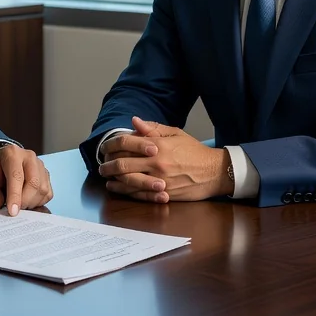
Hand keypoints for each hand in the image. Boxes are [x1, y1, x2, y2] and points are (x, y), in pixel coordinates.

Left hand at [0, 144, 52, 215]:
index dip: (15, 196)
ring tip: (18, 204)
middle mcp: (29, 156)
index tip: (12, 212)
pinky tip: (26, 201)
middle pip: (34, 183)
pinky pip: (47, 193)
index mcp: (11, 153)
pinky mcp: (46, 175)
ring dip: (31, 203)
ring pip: (42, 189)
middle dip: (24, 201)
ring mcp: (40, 165)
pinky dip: (38, 202)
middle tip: (13, 210)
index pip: (16, 176)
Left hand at [99, 116, 232, 201]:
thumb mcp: (175, 134)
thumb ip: (153, 128)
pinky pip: (140, 194)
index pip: (127, 143)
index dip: (112, 145)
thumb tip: (134, 121)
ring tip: (106, 177)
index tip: (105, 148)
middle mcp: (157, 163)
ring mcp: (160, 180)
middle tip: (101, 165)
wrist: (214, 172)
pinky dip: (126, 192)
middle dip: (108, 165)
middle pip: (123, 164)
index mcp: (158, 146)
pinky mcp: (164, 194)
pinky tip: (118, 188)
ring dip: (114, 179)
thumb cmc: (195, 151)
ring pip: (128, 181)